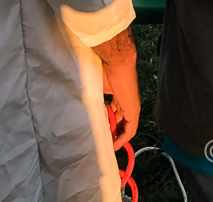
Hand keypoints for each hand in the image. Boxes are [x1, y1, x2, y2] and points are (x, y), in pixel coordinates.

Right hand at [93, 28, 139, 150]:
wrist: (116, 64)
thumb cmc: (105, 72)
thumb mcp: (96, 90)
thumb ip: (93, 101)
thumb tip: (79, 109)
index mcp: (117, 96)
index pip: (113, 114)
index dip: (107, 124)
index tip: (99, 133)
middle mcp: (125, 102)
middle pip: (119, 121)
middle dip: (110, 133)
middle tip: (101, 143)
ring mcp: (131, 106)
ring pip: (124, 126)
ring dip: (115, 137)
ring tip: (106, 147)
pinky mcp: (134, 109)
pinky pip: (131, 128)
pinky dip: (123, 138)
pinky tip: (115, 145)